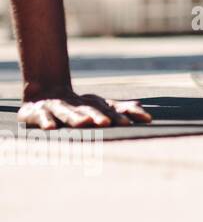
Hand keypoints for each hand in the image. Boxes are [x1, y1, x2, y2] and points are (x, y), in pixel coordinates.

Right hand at [18, 86, 151, 128]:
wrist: (42, 93)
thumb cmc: (75, 105)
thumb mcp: (96, 106)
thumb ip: (118, 109)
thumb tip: (143, 110)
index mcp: (93, 103)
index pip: (113, 108)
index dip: (128, 112)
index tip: (145, 119)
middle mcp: (78, 103)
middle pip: (91, 110)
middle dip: (100, 116)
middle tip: (109, 123)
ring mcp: (57, 107)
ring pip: (68, 112)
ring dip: (76, 117)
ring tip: (84, 122)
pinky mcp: (37, 112)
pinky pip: (42, 117)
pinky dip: (46, 121)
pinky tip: (51, 128)